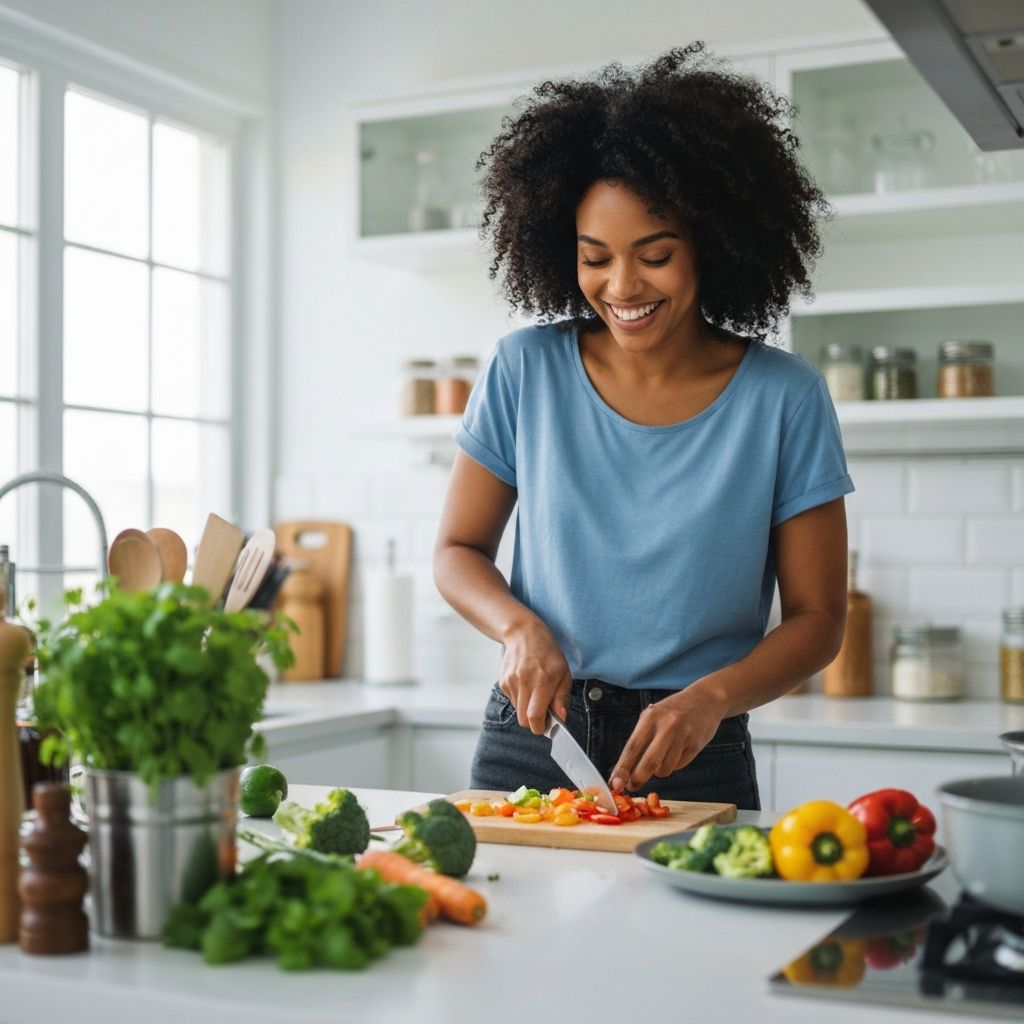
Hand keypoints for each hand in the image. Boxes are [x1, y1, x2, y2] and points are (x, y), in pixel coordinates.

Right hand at [499, 619, 572, 734]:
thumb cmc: (548, 653)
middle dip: (533, 722)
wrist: (524, 634)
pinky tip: (526, 684)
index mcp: (542, 681)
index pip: (534, 716)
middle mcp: (524, 682)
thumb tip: (561, 718)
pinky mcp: (503, 681)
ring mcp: (511, 681)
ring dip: (526, 709)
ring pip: (517, 711)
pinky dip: (520, 699)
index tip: (545, 727)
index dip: (540, 727)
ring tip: (535, 692)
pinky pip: (512, 700)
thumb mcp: (564, 673)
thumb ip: (562, 697)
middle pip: (523, 719)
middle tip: (543, 713)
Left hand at [609, 688, 722, 791]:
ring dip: (658, 771)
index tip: (615, 784)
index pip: (632, 747)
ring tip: (660, 759)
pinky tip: (675, 753)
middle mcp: (667, 726)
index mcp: (650, 717)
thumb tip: (625, 769)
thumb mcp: (653, 716)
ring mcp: (683, 736)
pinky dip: (672, 766)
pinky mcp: (696, 745)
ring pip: (665, 768)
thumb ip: (640, 739)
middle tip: (632, 786)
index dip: (623, 768)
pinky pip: (679, 766)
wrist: (705, 700)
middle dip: (638, 779)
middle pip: (649, 762)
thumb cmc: (672, 711)